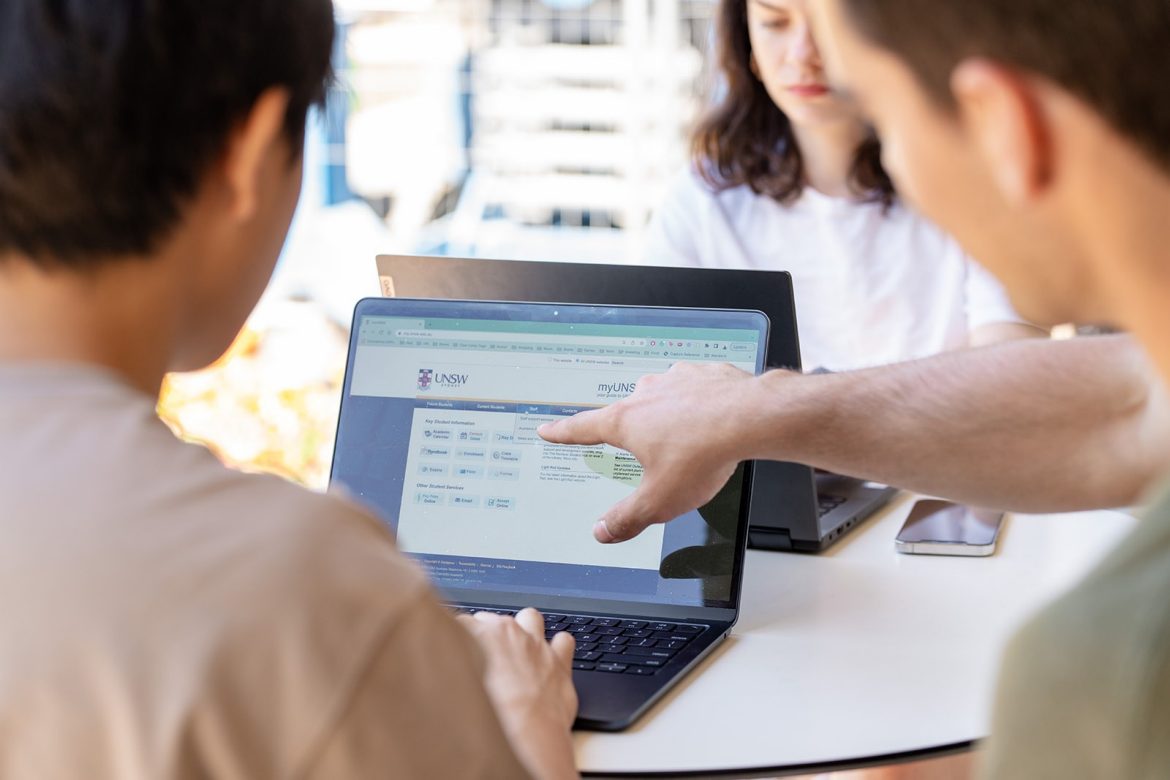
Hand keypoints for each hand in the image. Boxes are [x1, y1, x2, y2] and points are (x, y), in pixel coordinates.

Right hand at [460, 608, 577, 779]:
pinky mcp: (560, 662)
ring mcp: (538, 645)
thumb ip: (451, 672)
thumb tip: (443, 673)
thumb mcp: (454, 692)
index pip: (463, 622)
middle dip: (487, 632)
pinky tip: (550, 658)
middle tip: (482, 656)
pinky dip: (557, 646)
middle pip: (494, 619)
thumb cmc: (491, 718)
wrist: (526, 737)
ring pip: (530, 617)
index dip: (459, 637)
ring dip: (523, 627)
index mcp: (482, 635)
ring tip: (515, 647)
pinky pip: (563, 640)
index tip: (457, 648)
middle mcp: (511, 634)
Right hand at [538, 361, 758, 543]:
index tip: (549, 429)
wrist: (749, 418)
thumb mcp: (658, 500)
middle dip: (636, 431)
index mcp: (626, 422)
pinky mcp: (705, 373)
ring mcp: (676, 379)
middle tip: (647, 448)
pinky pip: (695, 389)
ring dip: (669, 414)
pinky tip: (712, 420)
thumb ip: (627, 518)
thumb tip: (603, 531)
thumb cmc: (702, 453)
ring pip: (663, 398)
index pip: (583, 428)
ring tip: (687, 437)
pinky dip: (699, 403)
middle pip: (628, 414)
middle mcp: (647, 394)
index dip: (563, 432)